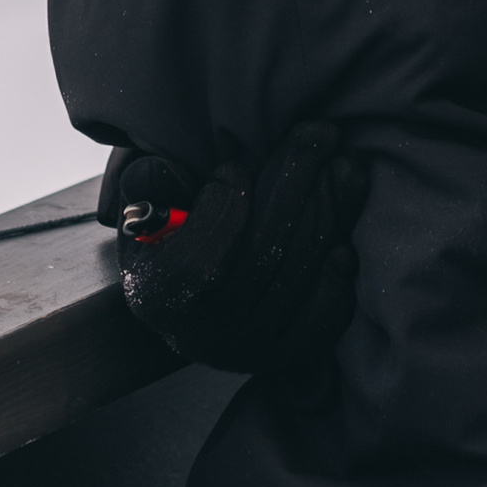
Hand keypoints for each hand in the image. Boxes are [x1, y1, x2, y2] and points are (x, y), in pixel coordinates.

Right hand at [113, 117, 367, 396]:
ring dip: (331, 211)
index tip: (234, 165)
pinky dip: (338, 265)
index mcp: (158, 297)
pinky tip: (338, 229)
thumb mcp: (143, 206)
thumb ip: (147, 183)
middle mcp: (204, 335)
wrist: (194, 304)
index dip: (226, 203)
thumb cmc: (169, 237)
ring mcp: (252, 351)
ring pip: (300, 274)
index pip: (201, 257)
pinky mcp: (292, 354)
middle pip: (263, 256)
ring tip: (344, 163)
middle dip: (296, 184)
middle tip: (320, 132)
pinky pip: (328, 309)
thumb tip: (167, 171)